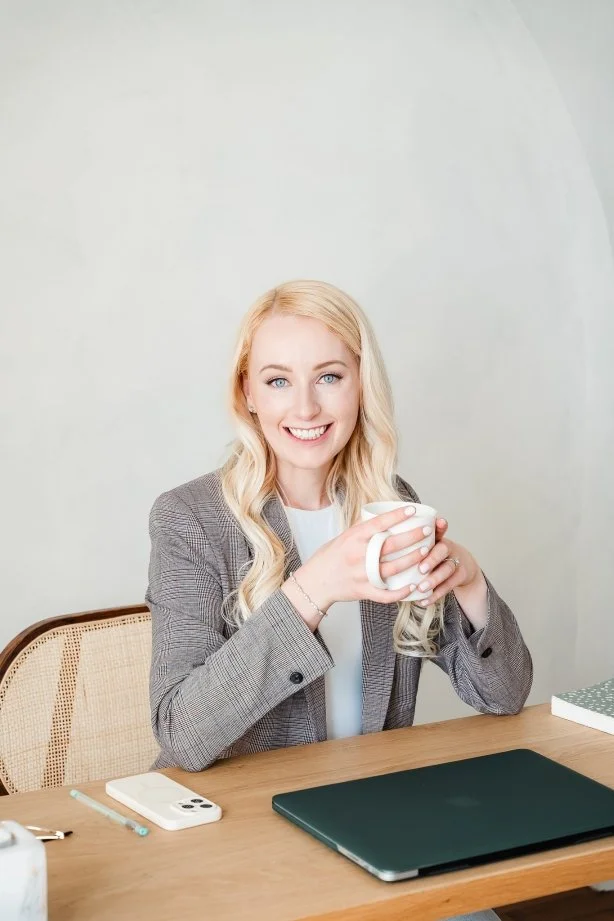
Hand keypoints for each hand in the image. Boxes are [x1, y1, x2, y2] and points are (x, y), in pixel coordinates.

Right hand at [282, 505, 433, 622]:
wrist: (315, 582)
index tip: (413, 510)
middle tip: (428, 531)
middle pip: (391, 545)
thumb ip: (363, 529)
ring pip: (393, 568)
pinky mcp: (363, 591)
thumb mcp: (343, 537)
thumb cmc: (330, 557)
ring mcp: (361, 575)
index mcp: (353, 538)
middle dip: (413, 537)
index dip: (397, 516)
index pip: (378, 524)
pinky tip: (414, 585)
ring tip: (426, 552)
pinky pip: (385, 593)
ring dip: (412, 560)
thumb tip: (384, 516)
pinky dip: (401, 591)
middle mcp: (358, 555)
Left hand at [412, 518, 481, 606]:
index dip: (439, 526)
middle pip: (443, 549)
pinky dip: (436, 594)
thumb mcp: (426, 544)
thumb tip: (379, 539)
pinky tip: (423, 601)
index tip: (438, 522)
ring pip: (447, 569)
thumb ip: (407, 542)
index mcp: (437, 538)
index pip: (438, 529)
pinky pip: (449, 586)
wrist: (461, 567)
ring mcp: (455, 561)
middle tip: (421, 568)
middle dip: (432, 558)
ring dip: (434, 579)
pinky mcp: (460, 575)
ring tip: (421, 588)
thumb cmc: (434, 554)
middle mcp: (447, 547)